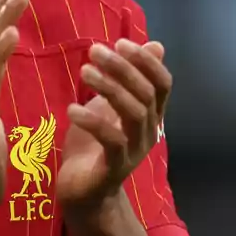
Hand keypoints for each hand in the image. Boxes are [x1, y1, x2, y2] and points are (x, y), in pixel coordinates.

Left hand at [57, 39, 170, 217]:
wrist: (83, 194)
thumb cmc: (93, 146)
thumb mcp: (108, 106)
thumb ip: (126, 79)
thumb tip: (156, 45)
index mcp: (150, 115)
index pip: (162, 83)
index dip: (146, 61)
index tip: (120, 41)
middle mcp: (148, 132)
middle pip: (146, 93)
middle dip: (122, 68)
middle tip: (95, 51)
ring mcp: (134, 151)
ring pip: (133, 113)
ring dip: (109, 88)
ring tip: (84, 72)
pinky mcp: (115, 167)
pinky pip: (111, 140)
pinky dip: (92, 121)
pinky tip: (72, 109)